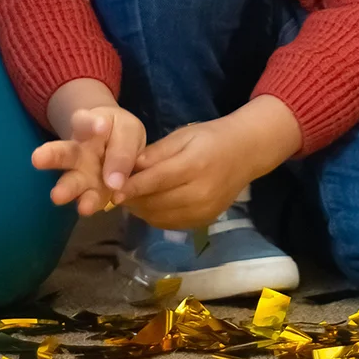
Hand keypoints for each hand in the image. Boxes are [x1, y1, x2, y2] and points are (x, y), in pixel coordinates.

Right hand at [31, 105, 146, 215]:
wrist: (124, 149)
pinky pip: (90, 199)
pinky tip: (87, 207)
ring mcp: (82, 174)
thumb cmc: (120, 133)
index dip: (91, 123)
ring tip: (57, 196)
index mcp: (88, 126)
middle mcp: (78, 151)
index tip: (100, 125)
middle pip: (63, 152)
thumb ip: (123, 152)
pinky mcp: (91, 193)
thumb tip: (114, 183)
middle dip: (51, 156)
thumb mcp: (128, 132)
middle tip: (37, 158)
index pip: (84, 121)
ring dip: (67, 189)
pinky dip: (90, 202)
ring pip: (71, 181)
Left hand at [115, 95, 301, 230]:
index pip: (155, 181)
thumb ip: (156, 152)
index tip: (111, 190)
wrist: (247, 152)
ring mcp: (203, 210)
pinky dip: (155, 216)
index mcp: (194, 165)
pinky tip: (150, 205)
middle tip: (117, 192)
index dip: (131, 187)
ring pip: (160, 217)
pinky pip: (171, 224)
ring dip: (141, 210)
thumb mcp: (184, 135)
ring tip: (131, 198)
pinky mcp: (204, 221)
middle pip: (155, 202)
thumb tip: (127, 167)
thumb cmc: (212, 137)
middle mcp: (200, 192)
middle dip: (133, 199)